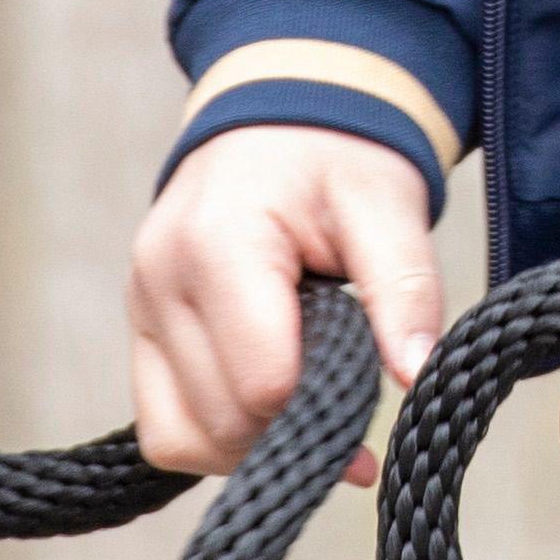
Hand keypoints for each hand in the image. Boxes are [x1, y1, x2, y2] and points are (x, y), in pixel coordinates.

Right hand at [128, 123, 442, 477]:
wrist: (284, 117)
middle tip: (349, 387)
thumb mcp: (387, 204)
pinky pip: (165, 427)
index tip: (370, 385)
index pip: (264, 383)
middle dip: (295, 425)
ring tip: (308, 393)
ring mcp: (140, 307)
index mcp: (218, 242)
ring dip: (253, 442)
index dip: (325, 402)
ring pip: (185, 439)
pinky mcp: (140, 330)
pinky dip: (217, 435)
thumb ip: (406, 288)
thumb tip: (419, 374)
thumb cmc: (337, 157)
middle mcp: (160, 278)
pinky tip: (268, 404)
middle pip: (225, 420)